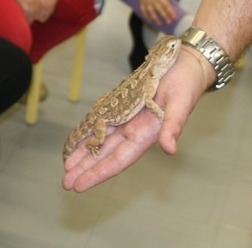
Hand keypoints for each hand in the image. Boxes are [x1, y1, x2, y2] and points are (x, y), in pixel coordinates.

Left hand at [62, 47, 213, 191]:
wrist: (186, 64)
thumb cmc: (186, 83)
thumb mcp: (181, 103)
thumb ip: (173, 126)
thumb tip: (169, 149)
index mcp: (146, 134)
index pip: (117, 159)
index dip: (98, 173)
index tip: (79, 186)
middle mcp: (133, 130)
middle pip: (104, 154)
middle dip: (86, 169)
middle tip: (65, 183)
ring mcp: (126, 118)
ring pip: (100, 140)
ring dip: (84, 154)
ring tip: (67, 166)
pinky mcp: (122, 105)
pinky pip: (101, 122)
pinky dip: (89, 132)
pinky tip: (77, 140)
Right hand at [126, 0, 179, 25]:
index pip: (166, 6)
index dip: (171, 12)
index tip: (174, 17)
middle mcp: (153, 0)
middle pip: (160, 11)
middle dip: (165, 17)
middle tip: (169, 22)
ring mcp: (146, 2)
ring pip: (151, 13)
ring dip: (155, 19)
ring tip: (159, 24)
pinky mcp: (141, 2)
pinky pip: (143, 11)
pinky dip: (146, 16)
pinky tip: (149, 20)